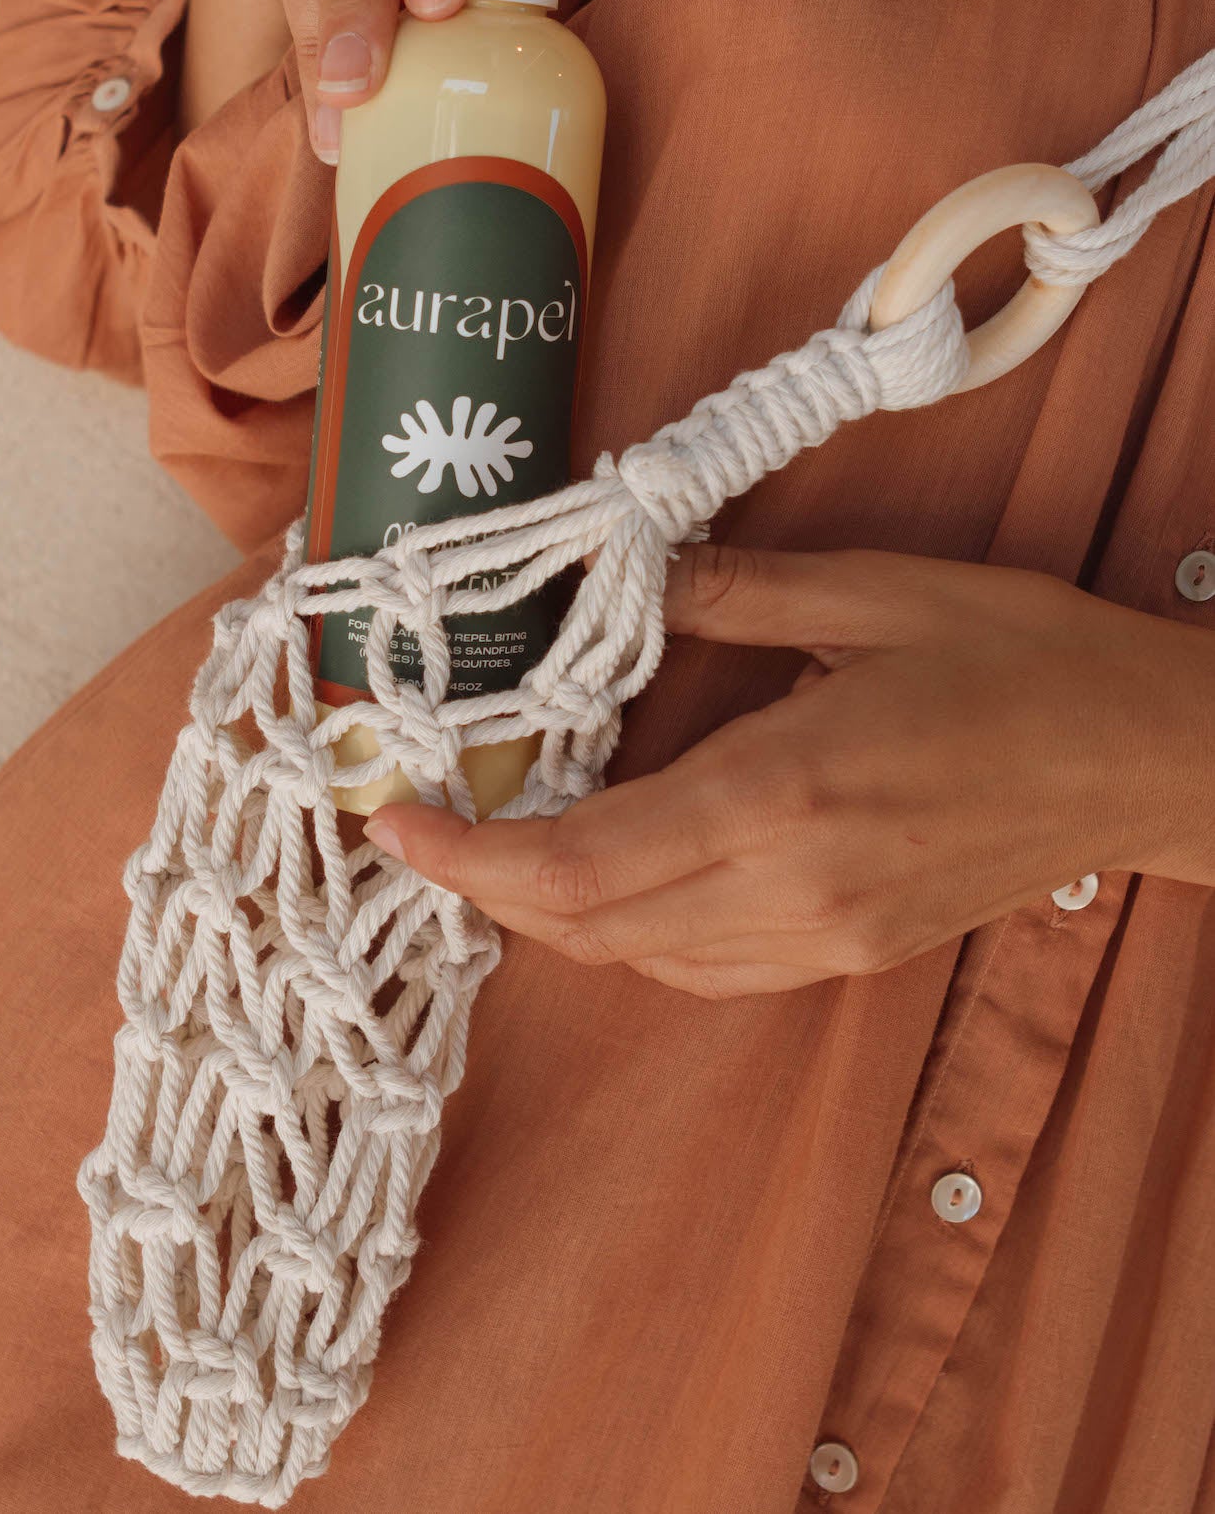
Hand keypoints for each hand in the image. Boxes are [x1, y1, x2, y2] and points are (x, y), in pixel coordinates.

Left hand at [361, 544, 1214, 998]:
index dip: (468, 856)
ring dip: (552, 904)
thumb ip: (730, 589)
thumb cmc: (1022, 659)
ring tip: (500, 829)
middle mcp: (796, 890)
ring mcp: (826, 937)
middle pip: (589, 926)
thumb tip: (618, 566)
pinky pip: (700, 966)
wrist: (1147, 760)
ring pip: (637, 957)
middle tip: (426, 815)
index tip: (393, 819)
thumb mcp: (874, 592)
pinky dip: (628, 925)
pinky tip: (614, 861)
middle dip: (487, 881)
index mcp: (789, 792)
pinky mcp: (850, 954)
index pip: (583, 863)